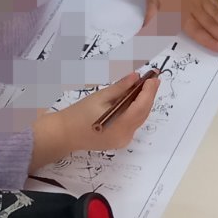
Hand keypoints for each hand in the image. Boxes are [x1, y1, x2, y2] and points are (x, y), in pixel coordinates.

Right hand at [30, 70, 159, 169]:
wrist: (64, 134)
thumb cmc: (78, 115)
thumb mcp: (100, 97)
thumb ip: (120, 88)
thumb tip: (135, 77)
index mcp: (119, 126)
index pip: (141, 107)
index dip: (149, 91)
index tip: (153, 77)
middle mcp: (124, 136)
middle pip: (143, 114)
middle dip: (149, 95)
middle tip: (153, 78)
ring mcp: (123, 140)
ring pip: (139, 119)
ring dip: (143, 102)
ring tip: (146, 86)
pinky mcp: (120, 140)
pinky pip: (133, 124)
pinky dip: (135, 111)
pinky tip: (136, 99)